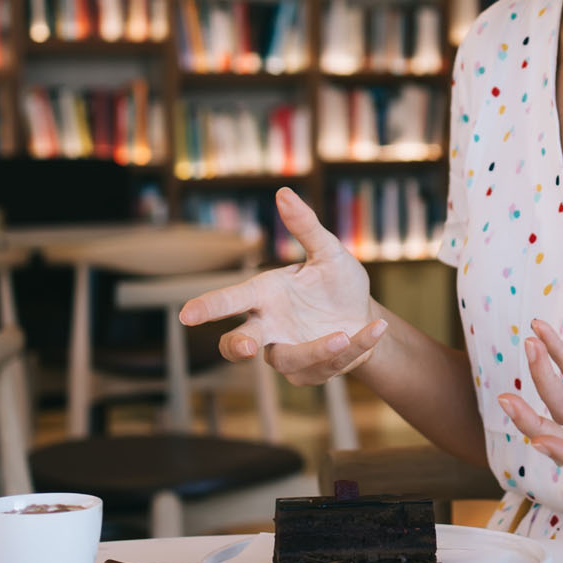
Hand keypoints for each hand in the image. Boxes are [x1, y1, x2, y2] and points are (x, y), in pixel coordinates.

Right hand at [178, 188, 385, 385]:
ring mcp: (289, 351)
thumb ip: (306, 227)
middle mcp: (271, 326)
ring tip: (342, 335)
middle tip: (249, 346)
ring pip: (288, 360)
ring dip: (314, 350)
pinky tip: (375, 329)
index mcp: (267, 295)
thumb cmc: (336, 284)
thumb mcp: (327, 252)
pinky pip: (329, 364)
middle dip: (239, 346)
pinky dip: (356, 346)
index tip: (187, 316)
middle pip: (240, 342)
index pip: (232, 300)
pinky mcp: (313, 371)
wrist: (364, 315)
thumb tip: (284, 191)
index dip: (209, 307)